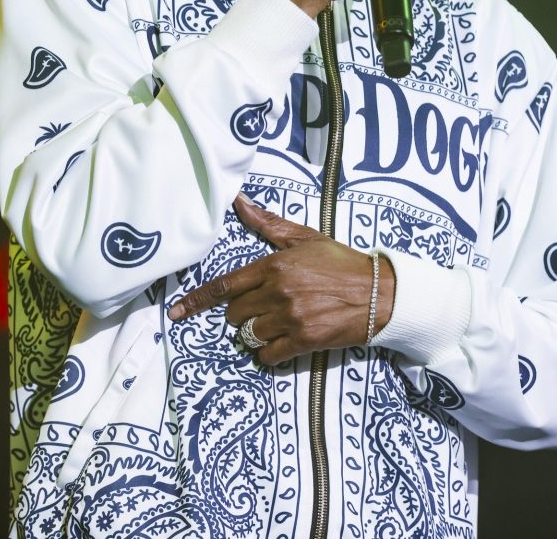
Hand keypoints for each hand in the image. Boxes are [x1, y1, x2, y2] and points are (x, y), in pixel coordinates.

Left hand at [168, 194, 395, 365]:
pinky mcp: (302, 340)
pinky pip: (267, 354)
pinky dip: (269, 352)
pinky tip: (283, 342)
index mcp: (274, 265)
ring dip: (257, 332)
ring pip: (249, 334)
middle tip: (264, 307)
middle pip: (235, 314)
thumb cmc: (341, 263)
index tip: (177, 313)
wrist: (378, 293)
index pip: (225, 286)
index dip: (197, 301)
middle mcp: (278, 292)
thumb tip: (238, 201)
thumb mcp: (305, 238)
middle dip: (242, 313)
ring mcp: (290, 318)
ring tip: (278, 323)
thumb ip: (268, 223)